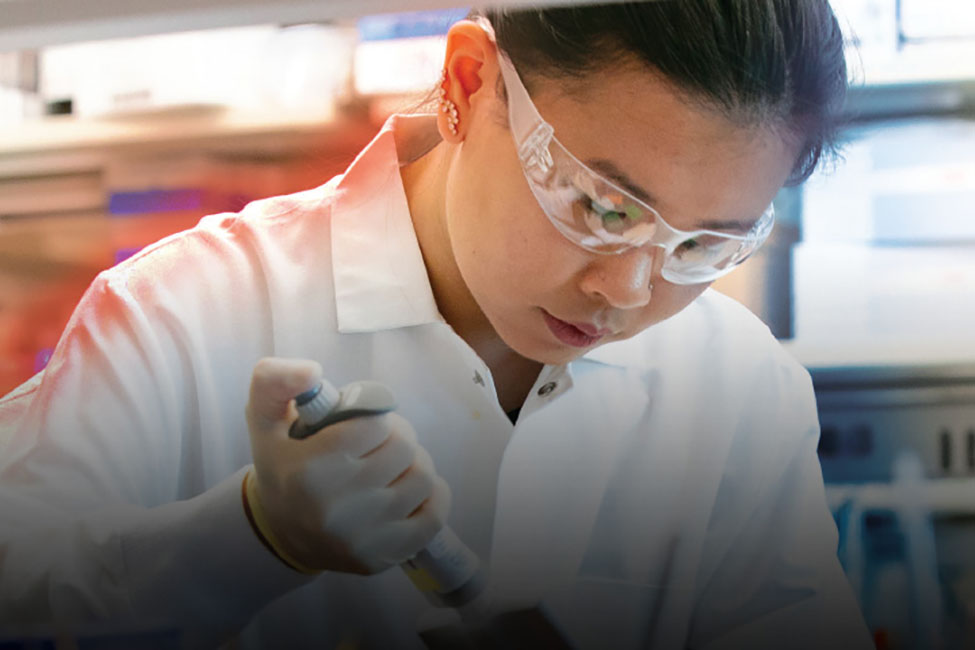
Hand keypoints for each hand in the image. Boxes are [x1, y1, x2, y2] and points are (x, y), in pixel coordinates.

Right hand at [245, 357, 450, 573]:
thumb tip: (311, 370)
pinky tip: (409, 490)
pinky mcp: (383, 557)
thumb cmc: (283, 465)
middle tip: (380, 442)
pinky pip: (435, 515)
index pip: (376, 422)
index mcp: (311, 468)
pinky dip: (432, 495)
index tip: (361, 423)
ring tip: (391, 466)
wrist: (280, 532)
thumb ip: (276, 380)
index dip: (375, 415)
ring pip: (423, 477)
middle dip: (396, 436)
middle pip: (405, 447)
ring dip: (413, 464)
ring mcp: (362, 536)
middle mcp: (337, 506)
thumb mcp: (265, 417)